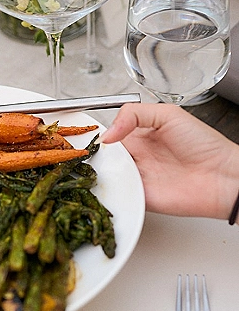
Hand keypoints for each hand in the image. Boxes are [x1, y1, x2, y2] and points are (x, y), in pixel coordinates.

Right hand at [102, 103, 238, 218]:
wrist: (220, 176)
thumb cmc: (204, 144)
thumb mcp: (168, 114)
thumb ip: (134, 114)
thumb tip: (108, 132)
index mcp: (142, 135)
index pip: (111, 133)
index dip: (101, 134)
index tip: (91, 134)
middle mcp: (137, 156)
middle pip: (105, 155)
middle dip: (96, 154)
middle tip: (91, 151)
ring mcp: (137, 177)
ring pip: (108, 175)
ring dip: (101, 171)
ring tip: (102, 165)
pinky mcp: (139, 196)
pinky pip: (118, 194)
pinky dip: (111, 189)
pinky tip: (112, 181)